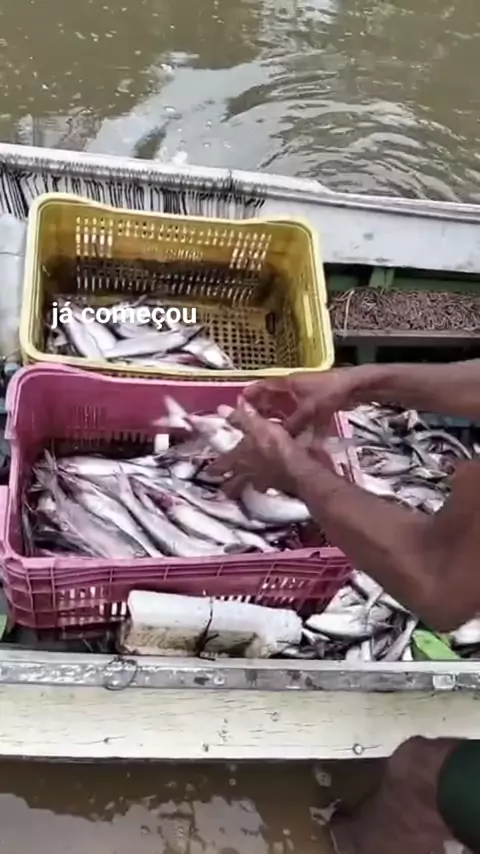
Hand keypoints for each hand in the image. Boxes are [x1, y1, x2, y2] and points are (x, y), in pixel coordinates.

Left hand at [207, 399, 305, 497]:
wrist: (297, 469)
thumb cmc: (274, 446)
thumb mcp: (258, 426)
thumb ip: (240, 418)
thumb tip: (222, 408)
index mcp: (237, 459)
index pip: (219, 466)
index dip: (211, 469)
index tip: (207, 471)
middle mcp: (244, 474)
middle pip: (229, 486)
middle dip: (225, 486)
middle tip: (223, 486)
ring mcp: (259, 484)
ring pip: (244, 491)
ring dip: (241, 490)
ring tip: (241, 488)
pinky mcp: (273, 487)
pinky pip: (263, 489)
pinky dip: (262, 487)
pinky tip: (265, 484)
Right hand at [242, 367, 374, 437]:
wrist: (355, 386)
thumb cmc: (329, 392)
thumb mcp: (308, 410)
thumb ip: (292, 425)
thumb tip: (278, 440)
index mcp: (286, 383)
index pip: (261, 386)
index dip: (249, 395)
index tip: (238, 406)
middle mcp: (292, 387)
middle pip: (272, 398)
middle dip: (262, 411)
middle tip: (251, 426)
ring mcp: (305, 395)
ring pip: (286, 408)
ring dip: (279, 419)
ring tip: (269, 434)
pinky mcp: (316, 403)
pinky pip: (300, 415)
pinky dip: (297, 424)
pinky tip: (297, 437)